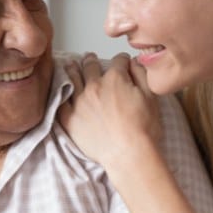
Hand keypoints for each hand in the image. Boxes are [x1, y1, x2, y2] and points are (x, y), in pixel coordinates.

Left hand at [59, 53, 162, 169]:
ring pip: (72, 79)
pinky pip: (61, 101)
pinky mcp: (70, 119)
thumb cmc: (143, 129)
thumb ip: (142, 75)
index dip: (122, 60)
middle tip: (89, 58)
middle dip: (91, 60)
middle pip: (90, 67)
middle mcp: (94, 86)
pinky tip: (61, 89)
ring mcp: (79, 102)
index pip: (118, 61)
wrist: (128, 154)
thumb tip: (135, 62)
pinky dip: (61, 92)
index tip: (123, 62)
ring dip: (72, 69)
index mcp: (115, 79)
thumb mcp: (151, 97)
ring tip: (70, 64)